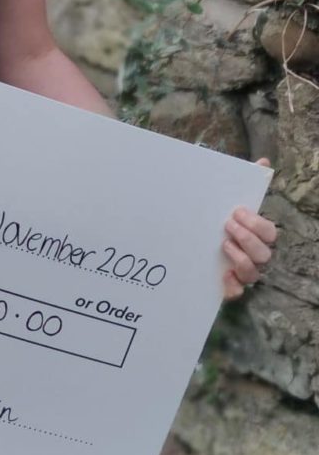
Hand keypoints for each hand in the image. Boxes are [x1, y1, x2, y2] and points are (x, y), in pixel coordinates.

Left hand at [221, 158, 277, 301]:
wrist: (185, 239)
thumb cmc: (212, 219)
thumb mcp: (222, 200)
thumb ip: (242, 180)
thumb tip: (264, 162)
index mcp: (253, 234)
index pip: (269, 232)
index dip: (256, 223)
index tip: (236, 211)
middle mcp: (251, 255)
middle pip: (264, 253)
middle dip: (248, 238)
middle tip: (227, 225)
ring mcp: (240, 272)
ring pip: (253, 273)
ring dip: (241, 258)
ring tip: (223, 244)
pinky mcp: (226, 286)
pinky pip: (236, 292)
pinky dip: (231, 286)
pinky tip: (221, 274)